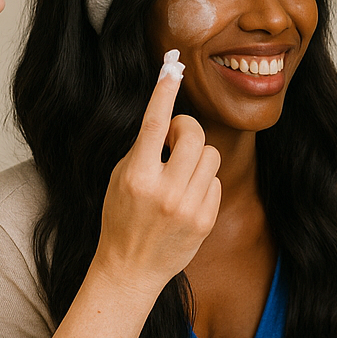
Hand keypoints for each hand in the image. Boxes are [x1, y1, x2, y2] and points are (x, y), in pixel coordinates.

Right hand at [91, 50, 220, 297]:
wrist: (131, 268)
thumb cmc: (121, 217)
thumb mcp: (120, 179)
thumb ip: (144, 150)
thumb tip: (170, 118)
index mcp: (138, 176)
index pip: (154, 123)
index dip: (164, 92)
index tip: (173, 69)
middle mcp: (165, 191)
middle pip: (194, 134)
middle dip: (187, 130)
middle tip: (174, 141)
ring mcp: (188, 207)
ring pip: (211, 155)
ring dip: (197, 157)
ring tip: (180, 173)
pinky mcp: (205, 220)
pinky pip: (215, 181)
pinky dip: (203, 183)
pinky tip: (187, 198)